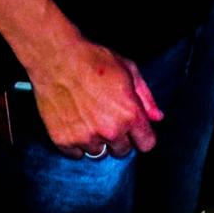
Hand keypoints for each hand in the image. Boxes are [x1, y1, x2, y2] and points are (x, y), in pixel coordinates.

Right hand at [28, 37, 163, 159]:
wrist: (56, 58)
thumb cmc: (93, 60)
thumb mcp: (128, 70)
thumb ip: (146, 97)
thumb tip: (157, 117)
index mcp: (129, 114)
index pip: (147, 143)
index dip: (142, 135)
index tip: (135, 130)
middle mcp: (110, 130)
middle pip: (122, 151)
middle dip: (119, 138)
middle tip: (107, 118)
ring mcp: (86, 137)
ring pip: (99, 153)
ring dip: (97, 141)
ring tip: (89, 118)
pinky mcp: (64, 140)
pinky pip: (76, 154)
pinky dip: (76, 142)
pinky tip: (74, 122)